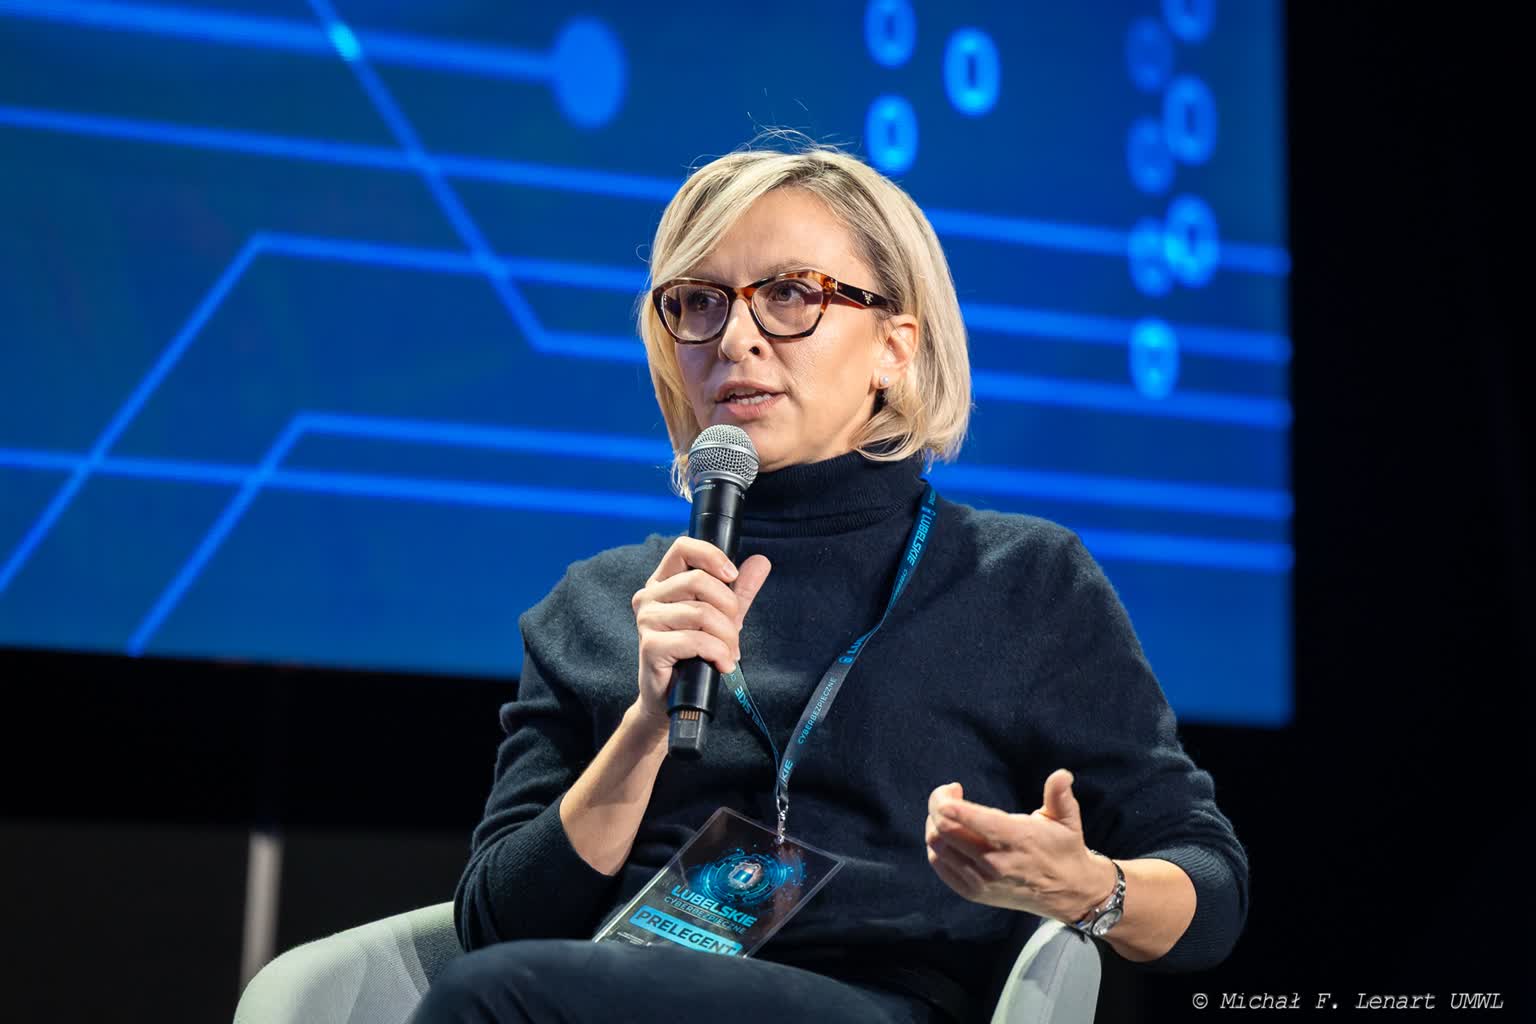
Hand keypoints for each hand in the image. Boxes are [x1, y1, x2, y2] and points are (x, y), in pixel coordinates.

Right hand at [630, 536, 771, 724]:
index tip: (732, 575)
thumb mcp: (722, 616)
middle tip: (734, 632)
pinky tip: (721, 664)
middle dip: (728, 608)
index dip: (711, 556)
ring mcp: (647, 621)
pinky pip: (695, 640)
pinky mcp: (650, 646)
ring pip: (701, 613)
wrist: (672, 697)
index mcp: (663, 582)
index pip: (682, 547)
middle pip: (698, 580)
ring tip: (728, 653)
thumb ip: (739, 589)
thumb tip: (761, 561)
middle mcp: (649, 596)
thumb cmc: (694, 654)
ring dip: (726, 637)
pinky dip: (717, 652)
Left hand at [924, 770, 1115, 923]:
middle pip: (945, 830)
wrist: (1067, 892)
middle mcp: (995, 863)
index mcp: (1017, 840)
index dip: (949, 802)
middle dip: (938, 805)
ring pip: (937, 847)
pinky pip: (939, 864)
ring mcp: (982, 881)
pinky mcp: (973, 892)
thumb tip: (1062, 774)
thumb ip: (1060, 795)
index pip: (971, 821)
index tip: (953, 788)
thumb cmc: (1063, 848)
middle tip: (950, 793)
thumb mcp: (1067, 820)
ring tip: (949, 811)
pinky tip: (950, 833)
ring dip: (934, 823)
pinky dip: (936, 844)